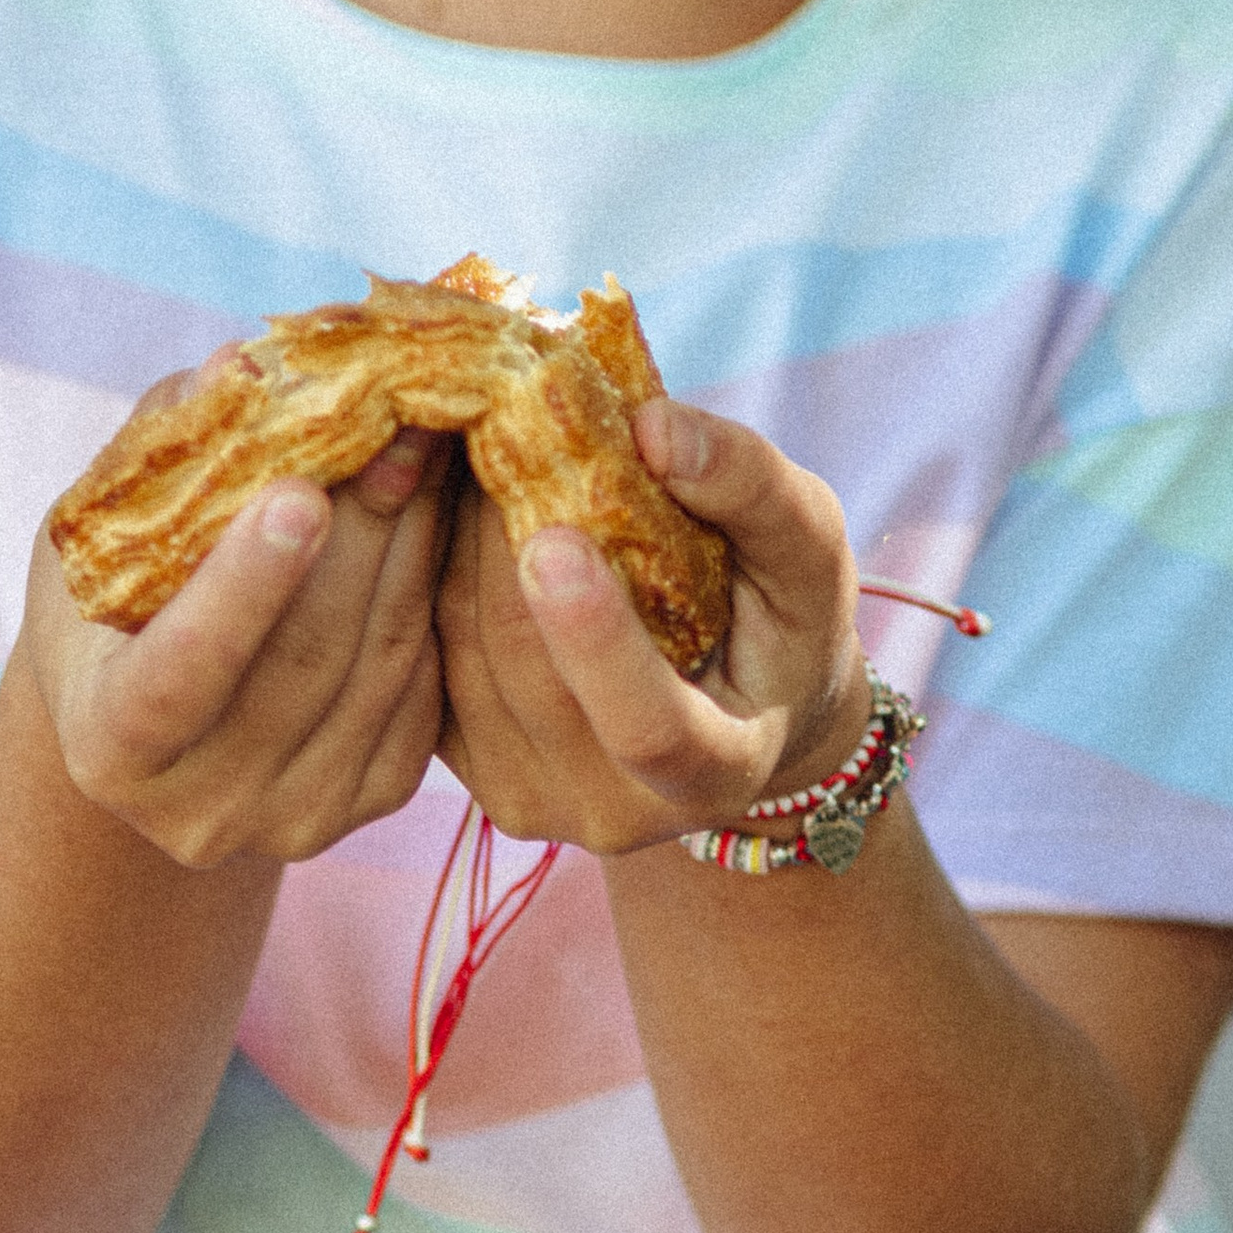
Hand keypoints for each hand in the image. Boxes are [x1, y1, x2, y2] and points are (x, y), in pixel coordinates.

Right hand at [24, 381, 451, 869]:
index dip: (242, 589)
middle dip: (361, 531)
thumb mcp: (106, 523)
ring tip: (431, 446)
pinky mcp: (368, 805)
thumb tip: (242, 365)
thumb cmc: (119, 594)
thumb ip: (164, 448)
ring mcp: (292, 820)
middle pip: (303, 662)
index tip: (299, 493)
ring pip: (379, 669)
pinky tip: (439, 519)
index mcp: (110, 746)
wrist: (162, 712)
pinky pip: (423, 690)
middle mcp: (198, 810)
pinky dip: (435, 596)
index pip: (180, 675)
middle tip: (408, 421)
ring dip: (414, 547)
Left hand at [434, 400, 869, 852]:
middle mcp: (614, 812)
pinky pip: (427, 659)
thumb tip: (652, 428)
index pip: (646, 726)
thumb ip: (750, 487)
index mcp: (715, 772)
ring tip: (455, 439)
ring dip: (450, 541)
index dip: (596, 640)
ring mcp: (529, 799)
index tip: (555, 536)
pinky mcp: (465, 769)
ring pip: (462, 656)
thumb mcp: (806, 547)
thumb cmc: (781, 615)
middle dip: (496, 542)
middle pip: (527, 673)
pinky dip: (426, 568)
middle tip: (473, 419)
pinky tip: (438, 496)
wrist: (736, 703)